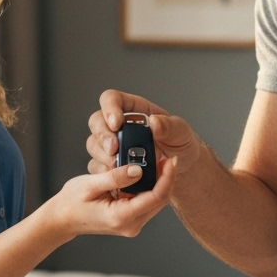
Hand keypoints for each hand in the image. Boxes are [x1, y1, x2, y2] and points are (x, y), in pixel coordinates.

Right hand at [42, 159, 176, 240]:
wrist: (63, 219)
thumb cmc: (72, 202)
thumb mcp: (91, 184)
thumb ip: (116, 177)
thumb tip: (139, 169)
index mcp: (121, 217)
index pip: (155, 197)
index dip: (166, 177)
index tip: (169, 159)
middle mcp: (131, 225)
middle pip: (160, 200)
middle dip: (166, 177)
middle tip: (166, 155)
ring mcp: (132, 225)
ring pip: (156, 201)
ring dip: (160, 181)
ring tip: (157, 160)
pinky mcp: (131, 220)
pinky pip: (147, 202)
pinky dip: (150, 186)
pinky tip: (147, 171)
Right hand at [85, 89, 202, 180]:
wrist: (183, 169)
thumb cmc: (180, 144)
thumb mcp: (181, 132)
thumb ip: (169, 126)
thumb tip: (154, 122)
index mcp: (133, 110)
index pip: (111, 99)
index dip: (109, 108)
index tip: (116, 123)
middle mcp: (119, 125)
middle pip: (96, 121)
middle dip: (103, 136)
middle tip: (114, 149)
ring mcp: (113, 145)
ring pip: (93, 144)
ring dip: (102, 155)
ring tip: (119, 165)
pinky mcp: (110, 164)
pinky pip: (97, 166)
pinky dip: (105, 172)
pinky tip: (118, 177)